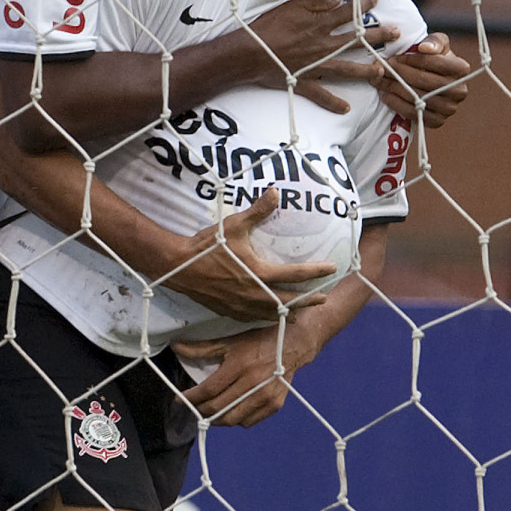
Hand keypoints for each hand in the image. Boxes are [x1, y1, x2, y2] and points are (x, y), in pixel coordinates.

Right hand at [163, 187, 333, 322]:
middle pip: (289, 301)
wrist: (178, 267)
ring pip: (272, 313)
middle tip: (323, 299)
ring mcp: (242, 306)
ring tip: (298, 312)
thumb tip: (275, 192)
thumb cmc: (207, 246)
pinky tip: (267, 314)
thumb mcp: (234, 225)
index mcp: (260, 274)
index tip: (332, 269)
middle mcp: (254, 294)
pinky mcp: (229, 311)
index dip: (316, 271)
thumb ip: (257, 211)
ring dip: (288, 311)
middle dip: (308, 300)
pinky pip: (253, 318)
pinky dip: (265, 316)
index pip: (296, 274)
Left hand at [177, 317, 318, 426]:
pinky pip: (248, 422)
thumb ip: (202, 348)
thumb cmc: (258, 340)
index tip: (180, 400)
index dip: (191, 397)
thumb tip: (175, 346)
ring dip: (215, 419)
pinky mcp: (275, 404)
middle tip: (191, 408)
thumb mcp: (230, 341)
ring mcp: (266, 396)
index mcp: (240, 365)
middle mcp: (253, 383)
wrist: (293, 345)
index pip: (209, 390)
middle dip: (200, 410)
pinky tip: (229, 411)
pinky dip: (235, 420)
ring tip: (207, 412)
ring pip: (232, 419)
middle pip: (218, 407)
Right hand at [248, 0, 399, 115]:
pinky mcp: (303, 82)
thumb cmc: (267, 27)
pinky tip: (345, 108)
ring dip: (366, 70)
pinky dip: (333, 103)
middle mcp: (322, 46)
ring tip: (382, 71)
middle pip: (356, 40)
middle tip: (397, 33)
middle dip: (378, 36)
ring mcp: (315, 66)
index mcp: (319, 25)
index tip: (376, 0)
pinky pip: (321, 95)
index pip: (347, 13)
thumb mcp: (291, 5)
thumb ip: (317, 1)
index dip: (363, 5)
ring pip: (347, 69)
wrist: (248, 54)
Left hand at [367, 33, 470, 128]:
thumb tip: (424, 48)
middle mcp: (459, 91)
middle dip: (399, 73)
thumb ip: (434, 41)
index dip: (413, 60)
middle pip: (425, 81)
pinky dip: (396, 103)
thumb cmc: (434, 58)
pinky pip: (413, 113)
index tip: (395, 58)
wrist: (432, 80)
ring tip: (379, 80)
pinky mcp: (437, 121)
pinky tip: (384, 94)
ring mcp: (449, 108)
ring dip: (394, 88)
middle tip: (381, 68)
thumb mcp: (437, 44)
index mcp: (462, 69)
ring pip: (418, 97)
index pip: (436, 63)